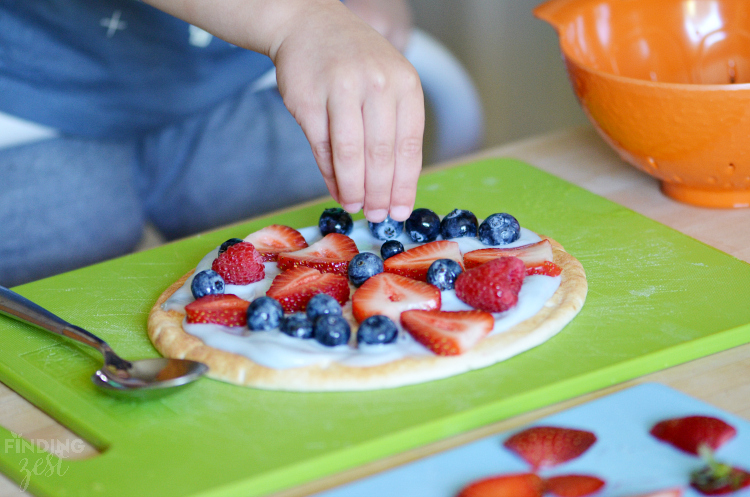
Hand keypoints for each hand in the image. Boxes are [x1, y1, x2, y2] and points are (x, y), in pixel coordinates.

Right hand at [272, 1, 423, 221]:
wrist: (309, 25)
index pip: (409, 146)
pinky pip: (322, 148)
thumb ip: (394, 129)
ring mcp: (341, 90)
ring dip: (354, 189)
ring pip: (351, 154)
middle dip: (381, 193)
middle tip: (378, 216)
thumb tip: (393, 189)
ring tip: (356, 207)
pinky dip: (330, 175)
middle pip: (381, 155)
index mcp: (404, 84)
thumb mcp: (388, 83)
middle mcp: (376, 84)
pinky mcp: (308, 100)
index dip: (405, 185)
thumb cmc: (356, 62)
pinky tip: (337, 190)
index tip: (401, 211)